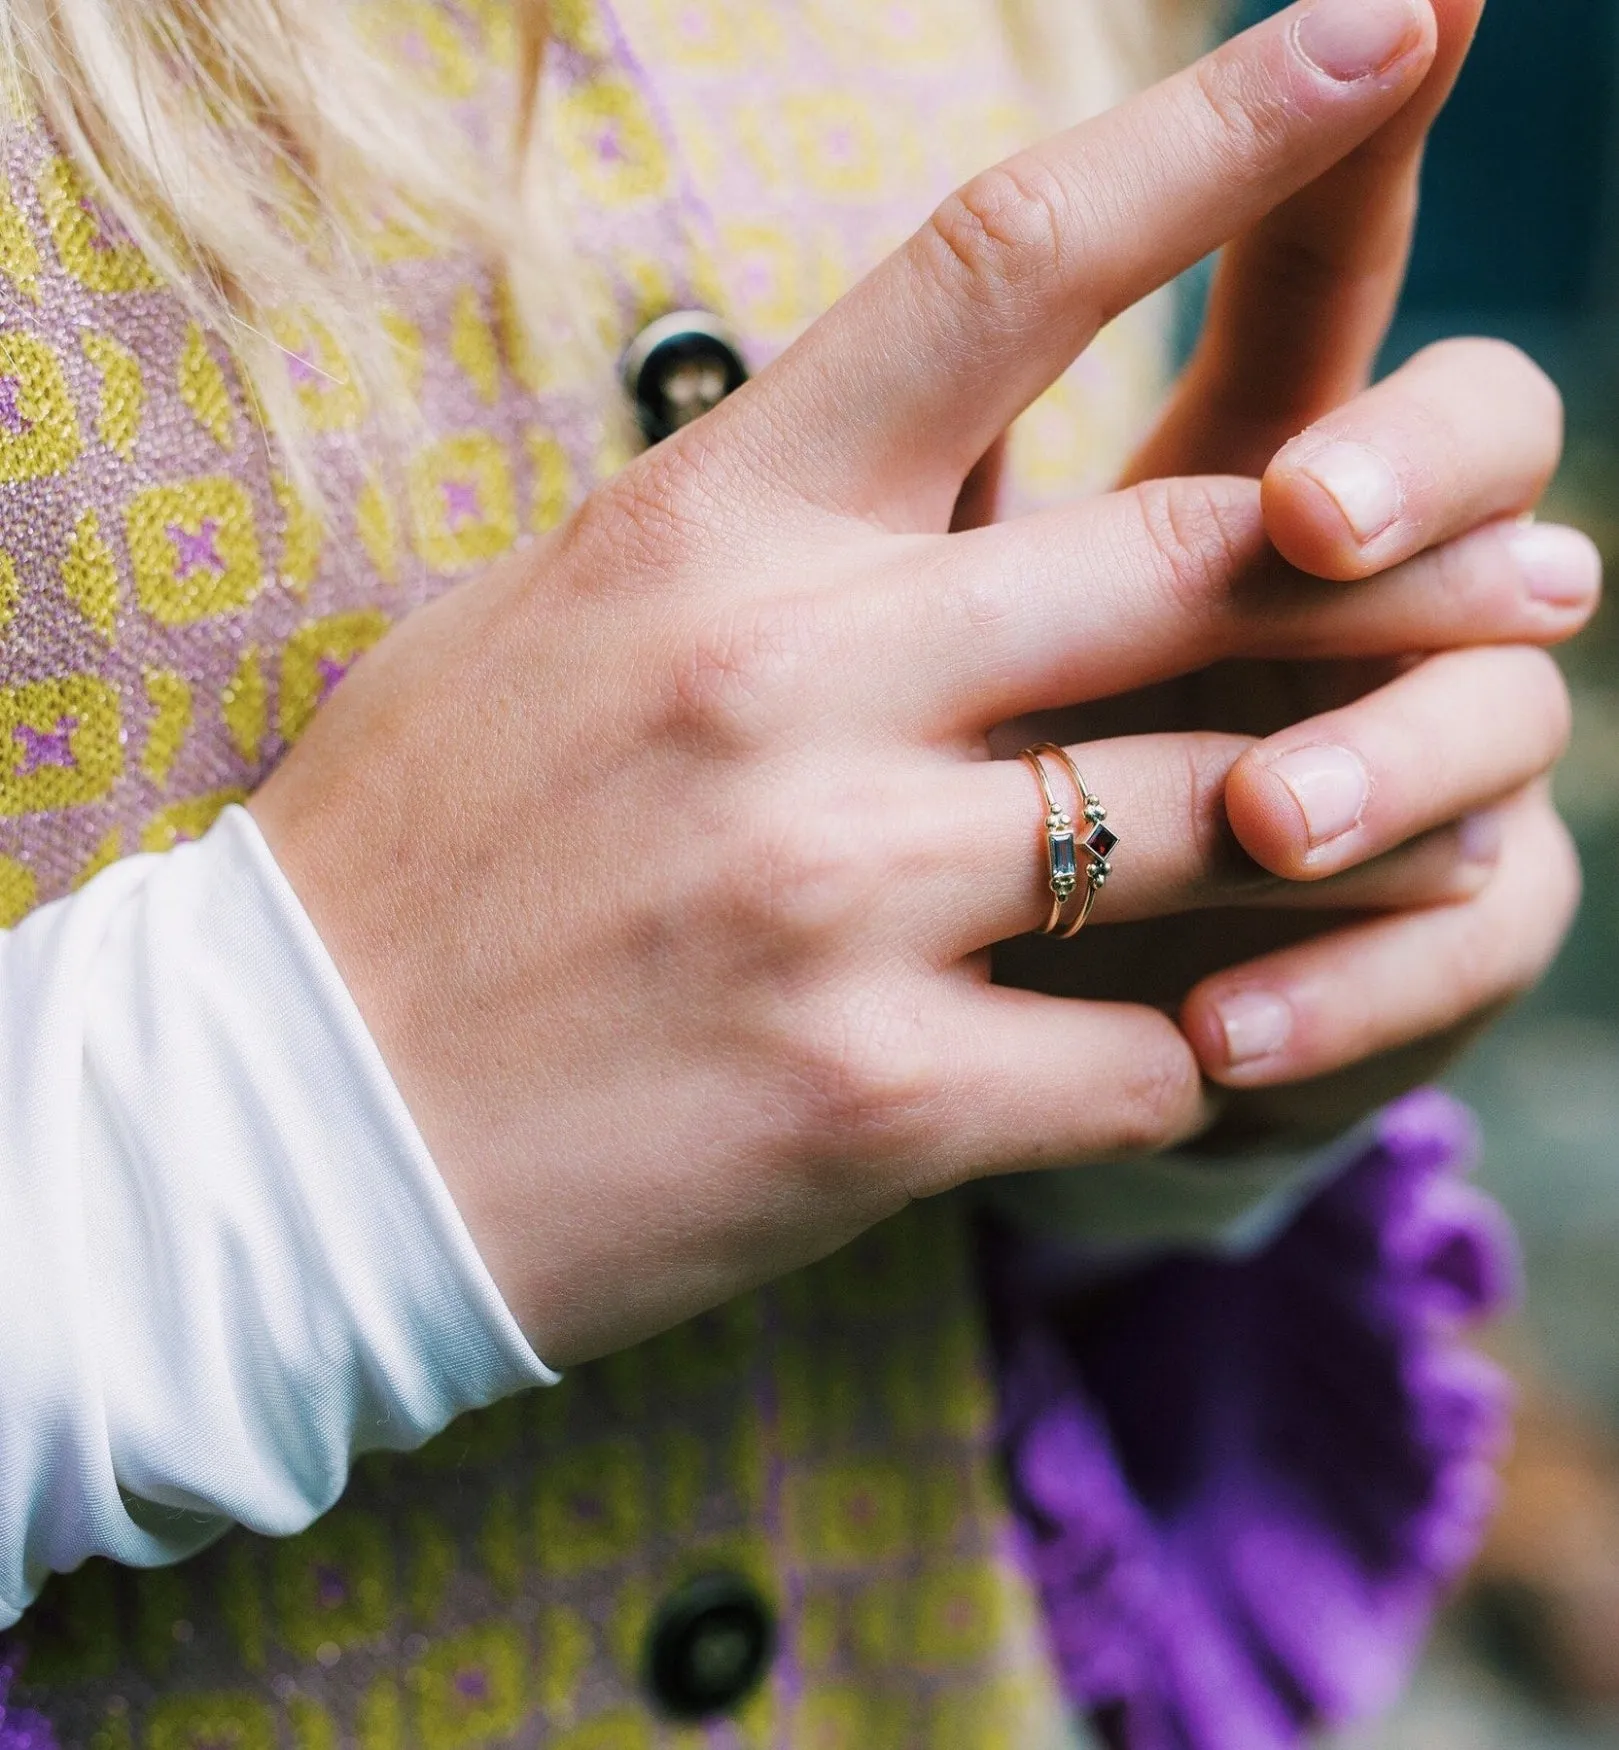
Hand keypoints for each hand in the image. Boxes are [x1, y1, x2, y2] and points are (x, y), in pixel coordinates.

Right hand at [254, 0, 1540, 1362]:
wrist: (293, 1136)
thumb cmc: (424, 862)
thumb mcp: (570, 630)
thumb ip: (766, 547)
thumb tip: (938, 481)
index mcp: (709, 535)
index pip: (997, 264)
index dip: (1217, 123)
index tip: (1394, 13)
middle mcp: (785, 684)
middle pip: (1194, 555)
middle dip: (1399, 564)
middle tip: (1541, 571)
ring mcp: (832, 897)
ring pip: (1223, 820)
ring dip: (1351, 830)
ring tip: (1425, 830)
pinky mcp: (871, 1104)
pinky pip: (1150, 1060)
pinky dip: (1222, 1047)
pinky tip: (1217, 1050)